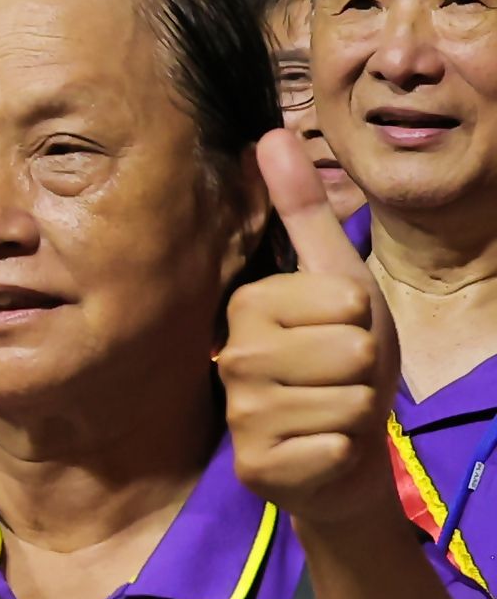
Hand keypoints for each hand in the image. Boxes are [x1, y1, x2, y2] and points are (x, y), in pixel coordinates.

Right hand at [223, 128, 404, 537]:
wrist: (341, 448)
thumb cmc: (342, 356)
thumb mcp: (336, 278)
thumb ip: (303, 211)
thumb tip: (269, 133)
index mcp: (247, 305)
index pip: (343, 301)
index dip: (361, 319)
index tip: (336, 330)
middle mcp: (232, 357)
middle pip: (349, 351)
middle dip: (364, 368)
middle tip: (337, 376)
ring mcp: (241, 415)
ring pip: (343, 400)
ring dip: (355, 409)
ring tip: (330, 409)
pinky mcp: (257, 465)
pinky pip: (331, 446)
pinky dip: (342, 449)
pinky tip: (321, 448)